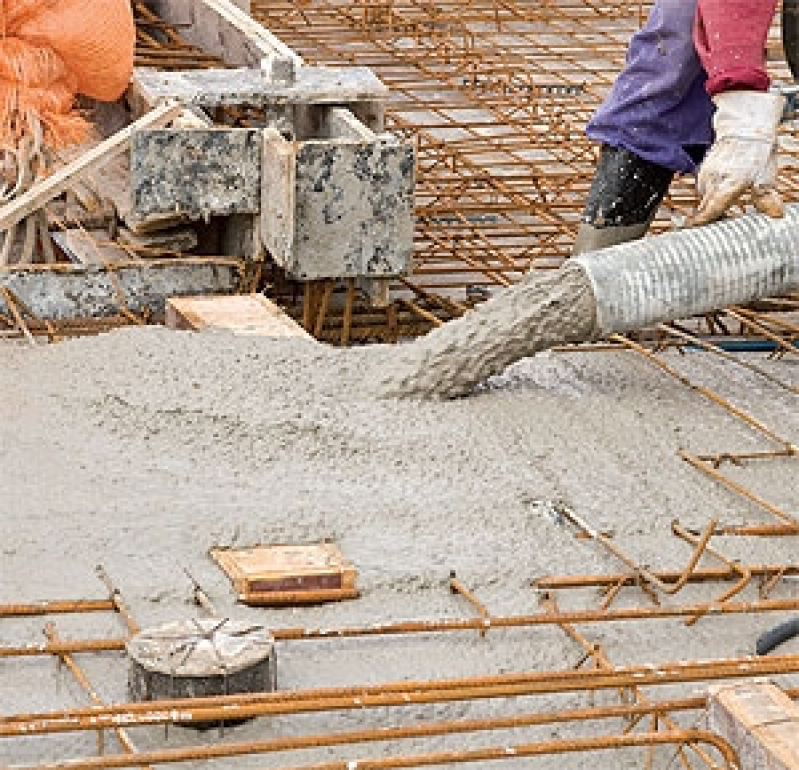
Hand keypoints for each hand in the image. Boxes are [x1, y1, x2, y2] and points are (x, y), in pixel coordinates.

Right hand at [692, 90, 783, 225]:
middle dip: (710, 218)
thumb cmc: (757, 151)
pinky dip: (710, 194)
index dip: (702, 226)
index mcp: (727, 186)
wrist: (745, 127)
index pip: (706, 214)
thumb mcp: (766, 176)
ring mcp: (704, 176)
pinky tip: (722, 191)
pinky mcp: (702, 171)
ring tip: (725, 206)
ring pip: (703, 200)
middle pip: (703, 210)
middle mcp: (712, 183)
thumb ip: (766, 199)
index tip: (702, 235)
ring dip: (711, 205)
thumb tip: (776, 214)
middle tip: (721, 222)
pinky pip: (702, 189)